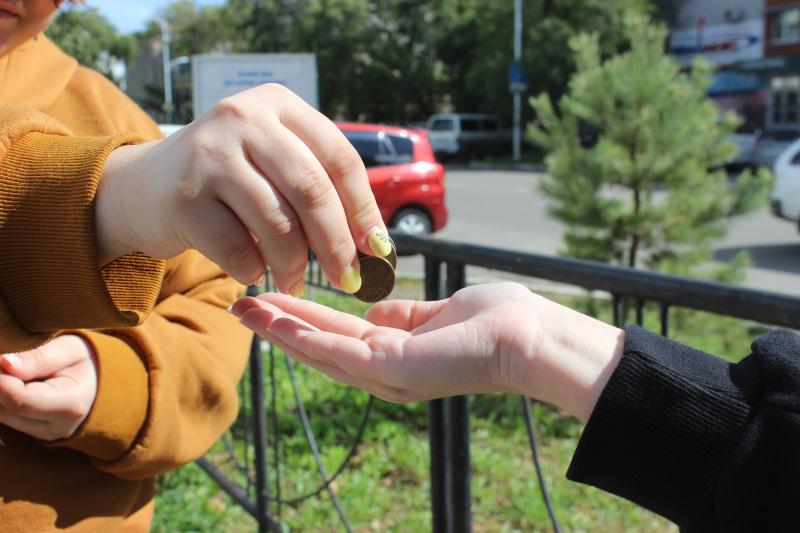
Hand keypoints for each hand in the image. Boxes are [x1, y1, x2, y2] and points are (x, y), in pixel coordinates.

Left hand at [0, 335, 97, 440]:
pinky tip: (15, 384)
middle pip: (7, 411)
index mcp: (71, 405)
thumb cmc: (87, 361)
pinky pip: (9, 420)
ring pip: (3, 418)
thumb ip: (38, 357)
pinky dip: (4, 401)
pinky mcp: (38, 435)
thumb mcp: (69, 349)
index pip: (19, 399)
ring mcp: (48, 434)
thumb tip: (5, 363)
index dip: (0, 381)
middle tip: (2, 363)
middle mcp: (59, 426)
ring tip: (10, 372)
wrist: (104, 381)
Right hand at [95, 83, 390, 292]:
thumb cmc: (226, 182)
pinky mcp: (184, 197)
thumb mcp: (272, 162)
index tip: (377, 250)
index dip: (365, 209)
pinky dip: (253, 269)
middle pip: (313, 190)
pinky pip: (239, 249)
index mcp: (278, 105)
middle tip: (348, 279)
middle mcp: (244, 119)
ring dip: (296, 264)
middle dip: (337, 244)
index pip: (340, 158)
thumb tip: (373, 245)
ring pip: (279, 224)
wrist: (143, 187)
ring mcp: (210, 154)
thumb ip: (317, 185)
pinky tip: (252, 270)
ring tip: (295, 279)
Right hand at [231, 283, 624, 420]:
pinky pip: (342, 353)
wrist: (529, 338)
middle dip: (281, 326)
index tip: (272, 298)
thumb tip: (375, 313)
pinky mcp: (396, 368)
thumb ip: (404, 317)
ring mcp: (388, 374)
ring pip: (323, 351)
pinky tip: (279, 323)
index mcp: (395, 354)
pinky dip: (308, 338)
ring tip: (246, 310)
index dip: (304, 318)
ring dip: (283, 331)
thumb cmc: (495, 322)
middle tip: (240, 306)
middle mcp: (385, 371)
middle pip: (321, 347)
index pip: (338, 335)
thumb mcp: (437, 313)